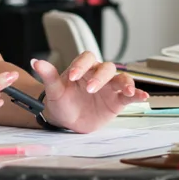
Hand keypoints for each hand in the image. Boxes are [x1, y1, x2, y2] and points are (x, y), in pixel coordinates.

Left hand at [30, 52, 147, 133]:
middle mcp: (98, 75)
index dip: (81, 65)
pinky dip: (137, 95)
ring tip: (126, 91)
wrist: (67, 120)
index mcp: (82, 68)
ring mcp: (109, 87)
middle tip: (90, 89)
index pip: (85, 59)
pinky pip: (129, 96)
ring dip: (125, 84)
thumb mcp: (54, 91)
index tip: (73, 77)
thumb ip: (48, 75)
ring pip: (121, 79)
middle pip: (106, 68)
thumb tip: (36, 62)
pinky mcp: (117, 101)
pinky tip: (143, 97)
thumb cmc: (61, 102)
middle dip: (100, 77)